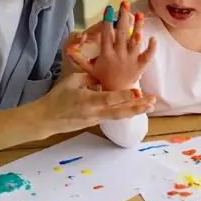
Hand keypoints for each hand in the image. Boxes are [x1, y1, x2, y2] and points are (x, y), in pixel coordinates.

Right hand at [37, 71, 155, 133]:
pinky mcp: (95, 122)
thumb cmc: (57, 97)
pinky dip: (125, 112)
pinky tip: (135, 109)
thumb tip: (103, 79)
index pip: (110, 98)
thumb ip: (90, 79)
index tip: (139, 91)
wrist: (47, 118)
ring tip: (149, 107)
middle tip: (152, 102)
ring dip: (135, 111)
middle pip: (120, 111)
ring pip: (119, 116)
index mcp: (88, 100)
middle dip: (138, 107)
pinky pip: (113, 117)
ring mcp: (95, 119)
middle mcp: (94, 112)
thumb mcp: (72, 81)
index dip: (125, 95)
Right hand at [67, 2, 156, 90]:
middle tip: (125, 4)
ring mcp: (131, 60)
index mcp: (107, 54)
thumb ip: (79, 59)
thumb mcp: (89, 69)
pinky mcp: (140, 65)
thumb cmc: (103, 78)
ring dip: (138, 27)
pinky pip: (148, 56)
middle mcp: (119, 55)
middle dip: (124, 17)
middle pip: (122, 33)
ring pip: (135, 41)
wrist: (116, 93)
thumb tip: (68, 51)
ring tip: (140, 14)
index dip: (108, 21)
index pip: (107, 35)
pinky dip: (151, 48)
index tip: (109, 9)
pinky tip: (153, 37)